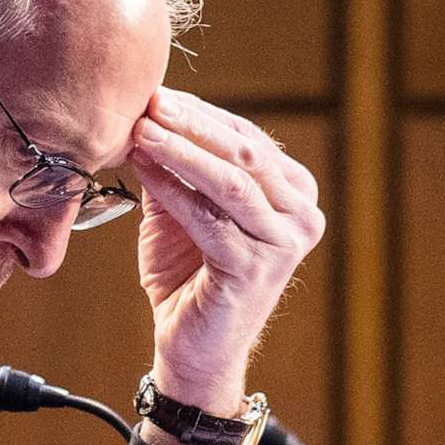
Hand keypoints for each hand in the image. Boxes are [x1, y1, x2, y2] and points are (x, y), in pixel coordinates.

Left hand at [125, 87, 325, 414]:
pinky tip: (145, 171)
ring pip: (229, 181)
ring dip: (181, 152)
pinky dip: (173, 191)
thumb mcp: (181, 212)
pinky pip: (209, 218)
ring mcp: (284, 243)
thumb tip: (151, 116)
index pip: (246, 138)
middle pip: (243, 153)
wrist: (192, 350)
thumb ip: (177, 170)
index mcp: (294, 192)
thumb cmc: (188, 277)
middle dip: (192, 124)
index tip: (158, 94)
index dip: (201, 114)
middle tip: (150, 102)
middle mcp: (301, 214)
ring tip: (142, 131)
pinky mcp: (256, 268)